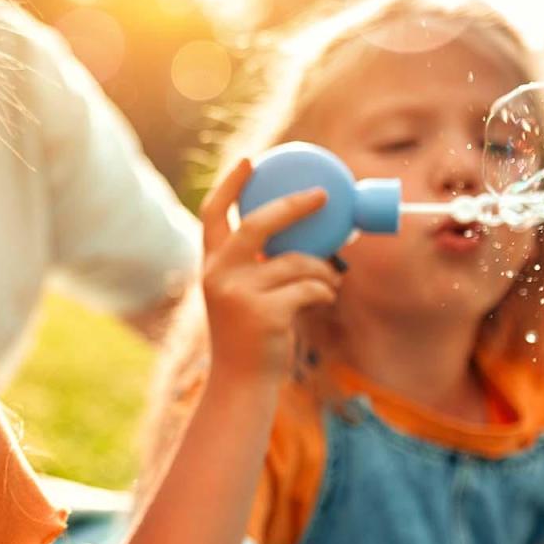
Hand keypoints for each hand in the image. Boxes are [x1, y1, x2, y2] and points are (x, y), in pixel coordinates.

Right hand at [199, 159, 341, 380]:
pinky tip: (324, 300)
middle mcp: (219, 274)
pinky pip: (310, 287)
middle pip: (259, 224)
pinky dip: (325, 292)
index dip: (230, 184)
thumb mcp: (242, 295)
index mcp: (212, 265)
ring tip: (331, 282)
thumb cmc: (250, 335)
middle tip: (322, 195)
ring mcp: (239, 293)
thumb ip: (258, 265)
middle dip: (293, 205)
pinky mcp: (264, 312)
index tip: (251, 161)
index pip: (214, 214)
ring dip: (324, 272)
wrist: (241, 382)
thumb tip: (304, 232)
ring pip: (298, 262)